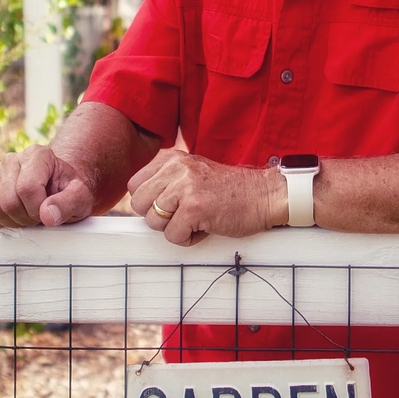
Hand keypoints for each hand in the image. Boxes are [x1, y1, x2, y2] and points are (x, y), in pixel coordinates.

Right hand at [0, 145, 95, 228]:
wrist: (58, 189)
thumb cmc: (69, 192)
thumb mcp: (80, 197)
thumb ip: (69, 203)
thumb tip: (47, 215)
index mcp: (37, 155)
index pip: (27, 188)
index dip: (37, 209)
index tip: (49, 212)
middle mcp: (13, 159)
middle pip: (8, 201)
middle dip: (26, 218)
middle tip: (39, 216)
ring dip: (13, 222)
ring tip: (28, 215)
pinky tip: (14, 217)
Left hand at [127, 150, 285, 246]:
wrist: (263, 195)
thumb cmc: (230, 190)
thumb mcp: (192, 173)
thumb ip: (167, 180)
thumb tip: (140, 203)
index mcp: (173, 158)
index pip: (135, 185)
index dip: (149, 202)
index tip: (170, 206)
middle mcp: (176, 168)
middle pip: (139, 204)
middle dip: (157, 217)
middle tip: (182, 215)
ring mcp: (185, 187)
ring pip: (153, 221)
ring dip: (173, 229)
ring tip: (195, 220)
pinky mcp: (195, 208)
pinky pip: (172, 235)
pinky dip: (188, 239)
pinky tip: (205, 228)